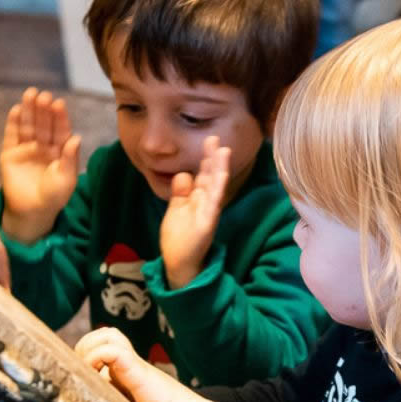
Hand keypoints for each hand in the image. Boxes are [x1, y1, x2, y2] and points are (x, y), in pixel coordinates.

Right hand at [0, 87, 81, 244]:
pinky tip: (16, 110)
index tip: (59, 103)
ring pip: (27, 126)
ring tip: (30, 94)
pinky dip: (13, 123)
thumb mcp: (66, 179)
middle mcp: (43, 147)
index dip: (59, 117)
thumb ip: (70, 158)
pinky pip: (11, 136)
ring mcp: (26, 150)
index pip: (60, 130)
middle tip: (44, 95)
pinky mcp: (10, 155)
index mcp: (60, 151)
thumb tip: (76, 137)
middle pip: (43, 124)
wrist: (32, 212)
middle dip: (43, 110)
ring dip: (29, 110)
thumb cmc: (54, 197)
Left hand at [76, 327, 216, 401]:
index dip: (86, 354)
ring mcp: (136, 365)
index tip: (81, 377)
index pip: (102, 345)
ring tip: (88, 371)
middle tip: (82, 373)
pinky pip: (112, 351)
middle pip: (104, 334)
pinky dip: (96, 357)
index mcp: (129, 372)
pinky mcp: (138, 371)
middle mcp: (132, 364)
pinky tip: (96, 376)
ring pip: (108, 334)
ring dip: (90, 348)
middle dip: (85, 348)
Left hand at [160, 134, 229, 287]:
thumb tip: (183, 174)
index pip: (204, 174)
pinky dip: (217, 190)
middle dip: (214, 158)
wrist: (178, 263)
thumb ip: (180, 192)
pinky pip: (213, 204)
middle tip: (216, 138)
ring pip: (216, 187)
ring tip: (223, 151)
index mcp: (198, 199)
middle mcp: (206, 203)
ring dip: (220, 169)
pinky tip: (219, 176)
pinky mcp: (207, 223)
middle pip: (211, 176)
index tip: (210, 141)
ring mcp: (208, 212)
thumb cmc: (178, 238)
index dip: (207, 158)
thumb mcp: (176, 209)